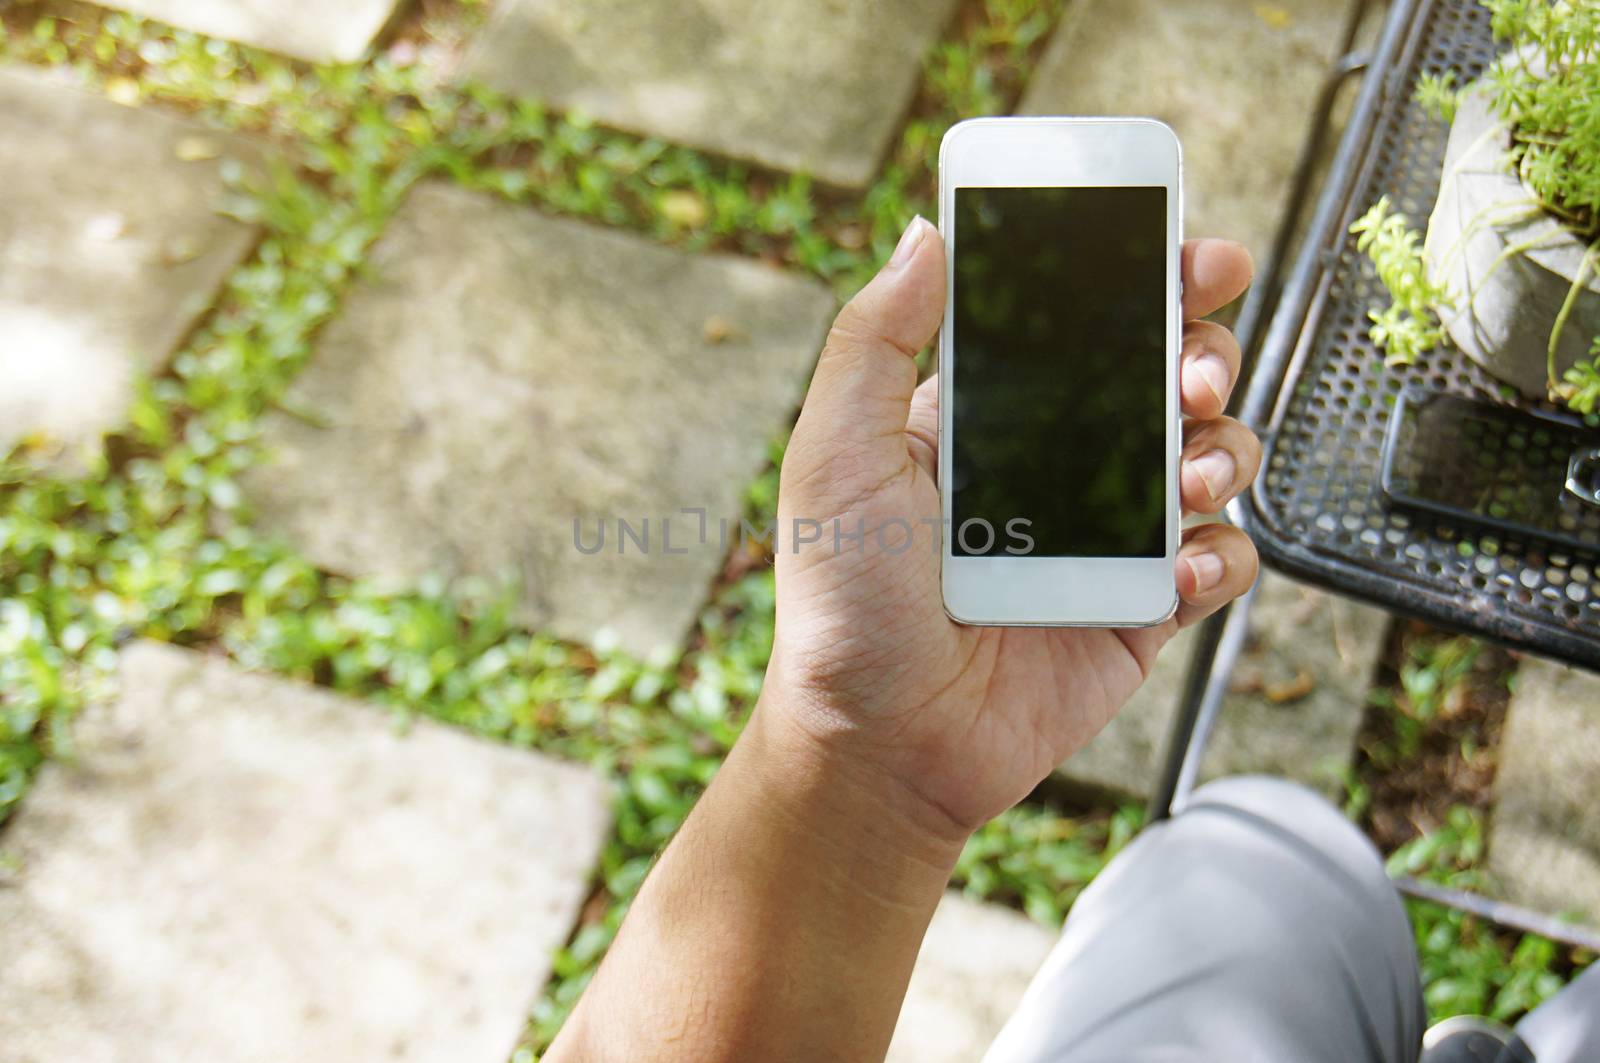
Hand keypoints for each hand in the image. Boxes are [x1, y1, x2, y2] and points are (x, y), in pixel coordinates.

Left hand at [763, 216, 1260, 838]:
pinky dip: (1220, 555)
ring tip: (1188, 476)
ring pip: (1212, 455)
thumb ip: (876, 343)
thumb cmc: (841, 603)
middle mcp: (1058, 462)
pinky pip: (1220, 562)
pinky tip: (1176, 570)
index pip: (1082, 320)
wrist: (879, 746)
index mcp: (991, 413)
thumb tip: (926, 234)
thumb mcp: (835, 455)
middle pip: (1169, 373)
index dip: (1145, 278)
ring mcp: (1107, 536)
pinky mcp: (1141, 610)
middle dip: (1207, 349)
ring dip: (1224, 447)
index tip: (1187, 251)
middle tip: (1195, 369)